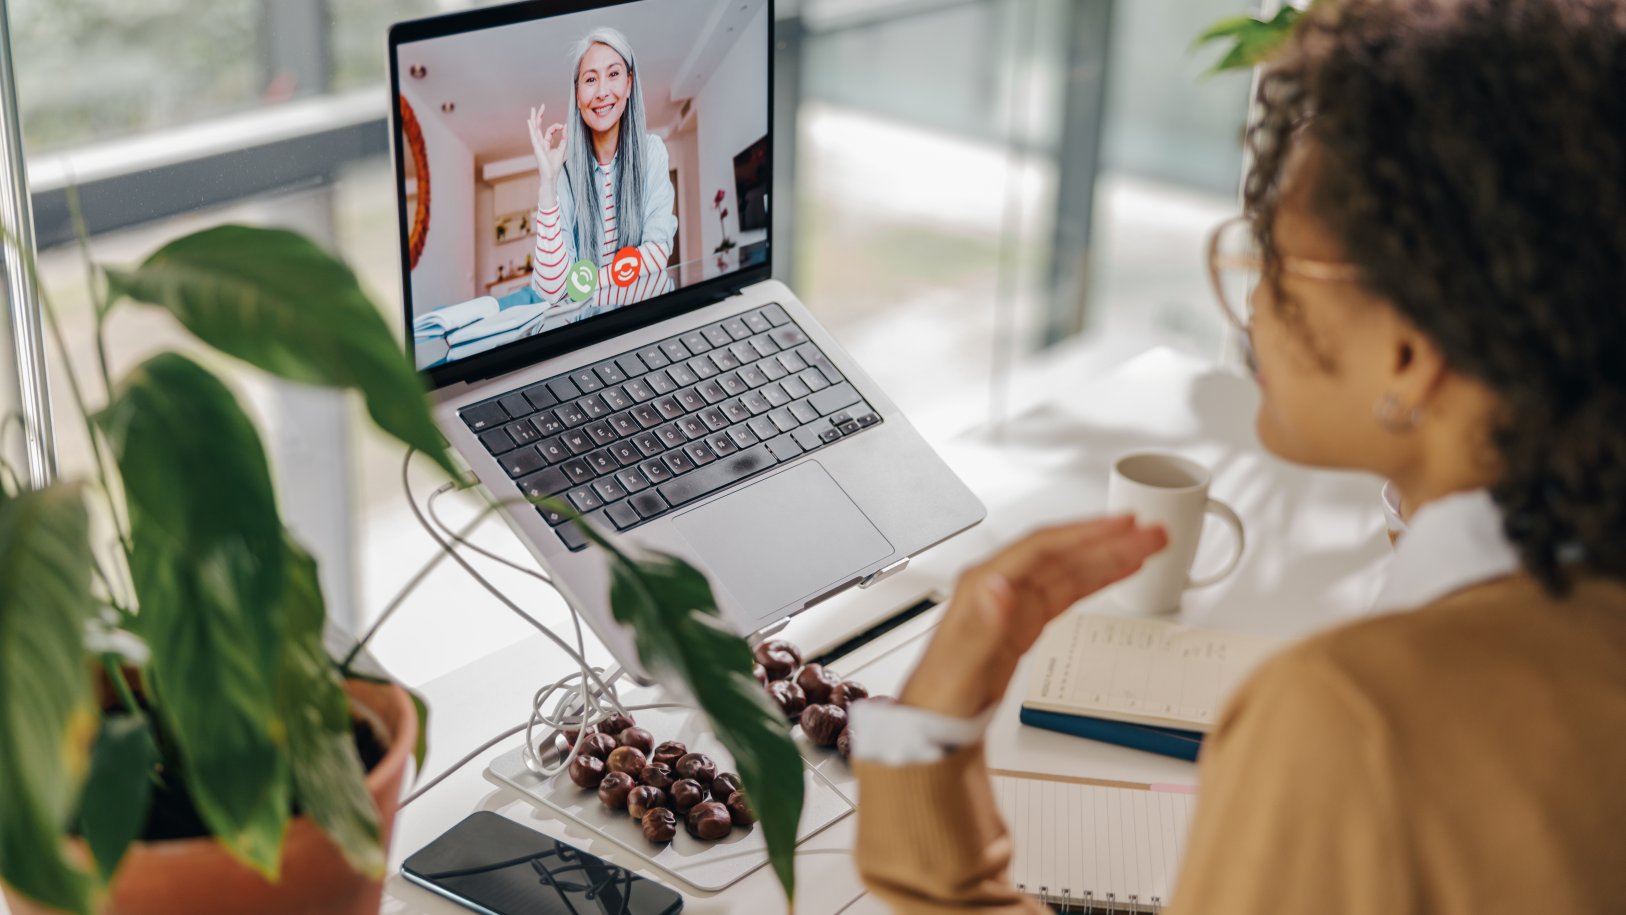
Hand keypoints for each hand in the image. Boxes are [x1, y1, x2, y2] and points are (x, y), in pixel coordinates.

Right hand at [528, 105, 566, 203]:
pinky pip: (533, 136)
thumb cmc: (555, 165)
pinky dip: (531, 128)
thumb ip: (564, 138)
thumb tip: (566, 126)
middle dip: (540, 116)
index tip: (563, 127)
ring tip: (533, 109)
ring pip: (534, 129)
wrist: (550, 175)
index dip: (557, 127)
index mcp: (545, 144)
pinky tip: (529, 121)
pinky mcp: (536, 147)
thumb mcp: (562, 149)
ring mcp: (537, 145)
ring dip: (534, 118)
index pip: (549, 131)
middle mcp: (540, 143)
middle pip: (538, 126)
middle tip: (542, 106)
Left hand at [899, 516, 1166, 718]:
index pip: (1043, 549)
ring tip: (1148, 546)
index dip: (1085, 534)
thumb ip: (981, 628)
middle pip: (1063, 554)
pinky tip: (1116, 573)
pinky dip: (1095, 580)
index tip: (1123, 525)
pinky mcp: (1023, 624)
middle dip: (1109, 541)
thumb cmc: (940, 698)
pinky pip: (1066, 592)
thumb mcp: (961, 669)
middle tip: (1153, 533)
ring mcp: (1013, 605)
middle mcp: (999, 588)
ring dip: (1108, 556)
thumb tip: (998, 587)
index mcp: (984, 588)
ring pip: (1069, 570)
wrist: (931, 726)